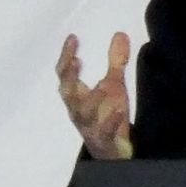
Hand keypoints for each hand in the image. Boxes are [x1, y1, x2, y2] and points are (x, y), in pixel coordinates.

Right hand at [55, 32, 133, 158]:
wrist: (112, 151)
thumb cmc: (107, 115)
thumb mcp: (113, 86)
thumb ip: (116, 62)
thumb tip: (120, 34)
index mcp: (77, 96)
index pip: (65, 75)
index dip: (66, 57)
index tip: (73, 38)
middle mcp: (78, 110)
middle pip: (67, 93)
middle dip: (69, 78)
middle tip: (75, 61)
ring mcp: (89, 127)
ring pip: (83, 114)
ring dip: (91, 100)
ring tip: (103, 86)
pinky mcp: (104, 140)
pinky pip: (104, 132)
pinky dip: (110, 122)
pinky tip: (118, 110)